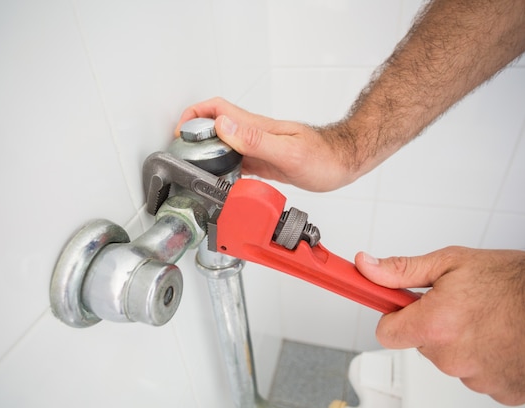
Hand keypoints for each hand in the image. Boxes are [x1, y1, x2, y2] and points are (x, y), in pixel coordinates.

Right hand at [175, 97, 354, 191]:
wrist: (343, 163)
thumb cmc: (323, 157)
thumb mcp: (288, 151)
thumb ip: (255, 140)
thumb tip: (224, 126)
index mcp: (256, 127)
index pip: (217, 109)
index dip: (194, 115)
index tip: (181, 132)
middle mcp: (254, 134)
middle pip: (215, 125)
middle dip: (194, 134)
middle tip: (184, 154)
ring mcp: (259, 147)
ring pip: (224, 143)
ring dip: (207, 151)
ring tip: (196, 168)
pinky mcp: (265, 160)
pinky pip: (237, 160)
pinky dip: (224, 168)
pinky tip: (222, 180)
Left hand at [354, 246, 524, 404]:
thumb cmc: (520, 283)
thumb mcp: (453, 262)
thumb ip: (402, 270)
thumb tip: (367, 268)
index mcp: (435, 325)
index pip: (386, 334)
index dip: (394, 316)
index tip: (403, 307)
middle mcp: (451, 358)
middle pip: (422, 344)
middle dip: (434, 324)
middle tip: (460, 304)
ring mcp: (477, 379)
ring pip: (451, 359)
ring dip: (462, 341)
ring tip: (489, 319)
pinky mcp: (501, 393)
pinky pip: (478, 374)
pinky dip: (486, 358)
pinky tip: (503, 338)